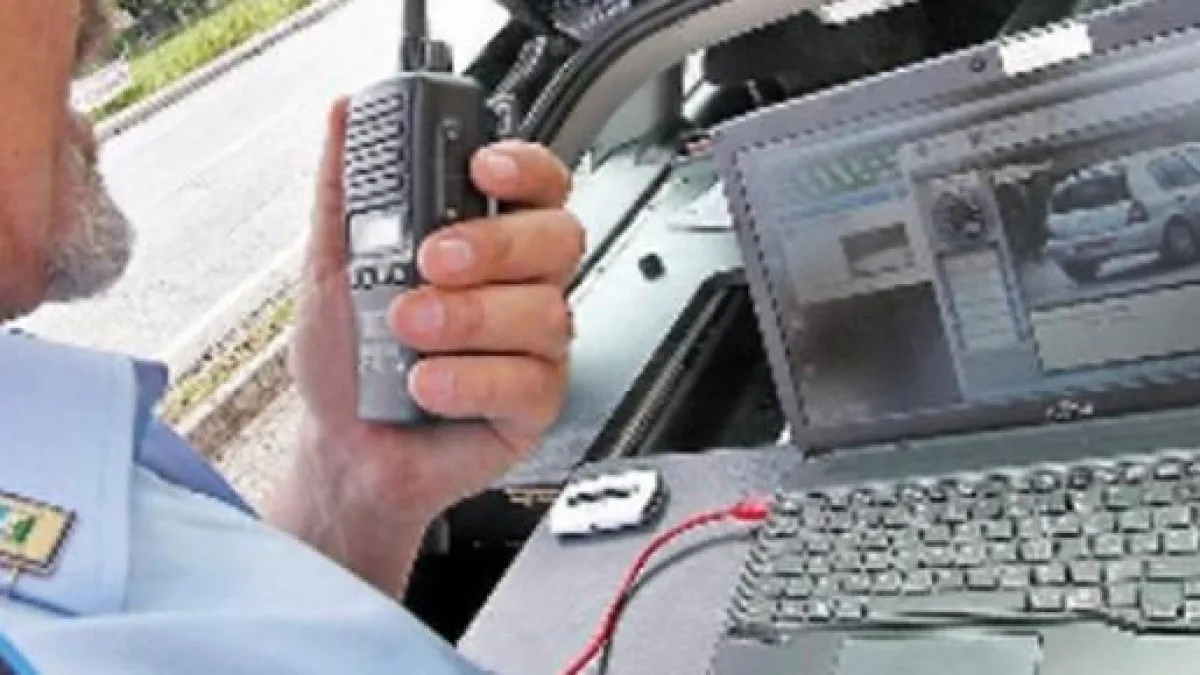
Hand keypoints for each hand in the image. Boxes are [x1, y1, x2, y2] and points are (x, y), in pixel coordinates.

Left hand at [272, 99, 582, 590]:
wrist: (343, 449)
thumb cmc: (348, 361)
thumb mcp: (332, 264)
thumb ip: (346, 189)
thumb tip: (345, 114)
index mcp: (485, 241)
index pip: (539, 184)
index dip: (525, 167)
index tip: (480, 168)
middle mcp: (519, 286)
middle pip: (558, 237)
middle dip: (494, 245)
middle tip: (430, 263)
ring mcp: (533, 345)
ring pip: (544, 310)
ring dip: (468, 319)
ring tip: (406, 334)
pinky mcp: (535, 403)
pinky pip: (529, 380)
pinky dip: (469, 380)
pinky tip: (426, 385)